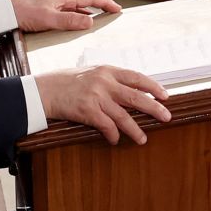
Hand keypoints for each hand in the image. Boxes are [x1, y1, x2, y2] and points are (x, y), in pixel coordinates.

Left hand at [10, 0, 121, 32]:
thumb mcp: (49, 19)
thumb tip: (90, 22)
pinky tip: (72, 25)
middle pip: (84, 1)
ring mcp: (50, 1)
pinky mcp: (43, 8)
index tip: (117, 9)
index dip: (105, 3)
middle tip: (110, 15)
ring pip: (73, 7)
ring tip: (95, 22)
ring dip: (85, 13)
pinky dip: (73, 16)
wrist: (1, 12)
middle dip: (98, 7)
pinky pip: (64, 11)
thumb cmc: (23, 13)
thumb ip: (70, 20)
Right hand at [35, 65, 170, 144]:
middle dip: (154, 108)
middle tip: (166, 117)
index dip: (153, 87)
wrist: (43, 90)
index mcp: (107, 70)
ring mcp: (96, 96)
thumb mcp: (89, 73)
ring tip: (142, 138)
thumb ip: (108, 79)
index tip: (165, 95)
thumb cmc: (66, 82)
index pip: (136, 77)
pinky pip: (107, 126)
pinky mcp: (88, 111)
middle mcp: (104, 82)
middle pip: (136, 97)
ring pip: (124, 116)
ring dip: (135, 129)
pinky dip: (113, 135)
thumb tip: (129, 90)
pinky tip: (115, 140)